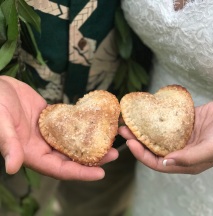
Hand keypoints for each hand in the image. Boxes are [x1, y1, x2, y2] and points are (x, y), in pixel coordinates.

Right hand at [0, 76, 117, 180]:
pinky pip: (71, 125)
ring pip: (73, 142)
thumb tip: (13, 167)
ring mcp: (49, 132)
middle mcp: (43, 146)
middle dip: (93, 158)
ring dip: (91, 142)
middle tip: (113, 154)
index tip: (101, 173)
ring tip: (110, 139)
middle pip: (71, 158)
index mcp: (31, 153)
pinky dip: (83, 126)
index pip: (59, 169)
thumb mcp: (1, 123)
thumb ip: (9, 143)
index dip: (80, 173)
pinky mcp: (52, 119)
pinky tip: (96, 123)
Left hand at [119, 101, 212, 173]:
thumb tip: (165, 163)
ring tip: (127, 120)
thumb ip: (190, 158)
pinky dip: (151, 118)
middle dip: (136, 140)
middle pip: (152, 147)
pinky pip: (162, 122)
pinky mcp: (180, 123)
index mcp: (184, 161)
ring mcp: (178, 136)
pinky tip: (142, 113)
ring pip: (154, 134)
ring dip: (141, 128)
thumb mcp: (211, 148)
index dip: (141, 155)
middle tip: (122, 129)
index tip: (130, 143)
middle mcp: (178, 150)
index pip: (157, 163)